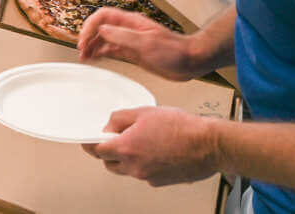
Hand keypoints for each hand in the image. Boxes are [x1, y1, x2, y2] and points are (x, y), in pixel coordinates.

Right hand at [78, 8, 200, 81]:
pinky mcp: (133, 53)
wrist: (190, 61)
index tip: (84, 40)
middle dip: (88, 37)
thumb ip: (122, 36)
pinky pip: (112, 50)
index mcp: (130, 22)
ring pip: (105, 40)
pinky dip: (101, 53)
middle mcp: (128, 30)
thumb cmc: (174, 51)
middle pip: (101, 27)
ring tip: (84, 57)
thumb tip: (101, 30)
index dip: (90, 26)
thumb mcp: (146, 43)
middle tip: (81, 50)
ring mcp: (130, 41)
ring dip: (93, 46)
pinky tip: (96, 59)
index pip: (103, 16)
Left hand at [83, 107, 219, 186]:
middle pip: (110, 164)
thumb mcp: (144, 112)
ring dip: (127, 159)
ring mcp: (147, 177)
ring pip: (127, 170)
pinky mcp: (160, 182)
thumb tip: (109, 127)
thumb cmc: (181, 127)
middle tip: (116, 140)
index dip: (90, 144)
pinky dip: (145, 164)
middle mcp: (135, 167)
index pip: (97, 150)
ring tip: (144, 142)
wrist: (207, 144)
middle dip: (108, 153)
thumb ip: (120, 118)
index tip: (87, 140)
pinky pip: (144, 173)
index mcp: (127, 148)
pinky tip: (157, 151)